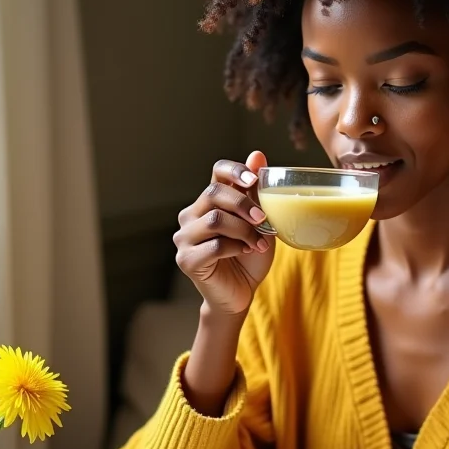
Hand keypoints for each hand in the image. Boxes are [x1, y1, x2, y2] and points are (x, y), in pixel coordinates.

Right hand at [174, 151, 274, 314]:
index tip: (253, 180)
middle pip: (214, 194)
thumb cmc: (249, 256)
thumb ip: (256, 193)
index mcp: (209, 202)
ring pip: (215, 220)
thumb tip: (257, 154)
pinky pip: (214, 245)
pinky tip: (246, 252)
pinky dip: (236, 248)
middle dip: (244, 205)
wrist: (241, 293)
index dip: (235, 171)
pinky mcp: (185, 260)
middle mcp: (191, 215)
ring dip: (244, 230)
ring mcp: (184, 238)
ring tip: (259, 243)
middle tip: (264, 221)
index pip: (216, 173)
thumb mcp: (259, 222)